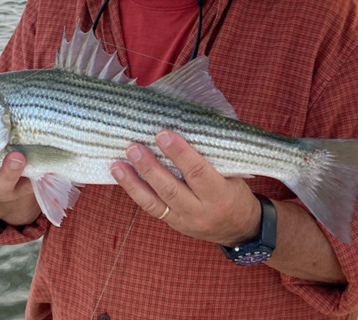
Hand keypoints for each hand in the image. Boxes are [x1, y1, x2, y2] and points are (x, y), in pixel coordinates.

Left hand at [110, 130, 260, 246]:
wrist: (240, 229)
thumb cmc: (235, 193)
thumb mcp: (232, 175)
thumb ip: (210, 157)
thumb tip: (185, 128)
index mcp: (220, 195)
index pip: (197, 172)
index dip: (180, 153)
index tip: (163, 135)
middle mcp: (201, 211)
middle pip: (171, 189)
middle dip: (150, 167)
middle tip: (134, 147)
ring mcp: (185, 221)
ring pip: (155, 202)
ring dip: (133, 182)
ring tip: (117, 164)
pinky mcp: (173, 224)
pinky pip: (151, 208)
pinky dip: (135, 192)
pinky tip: (122, 177)